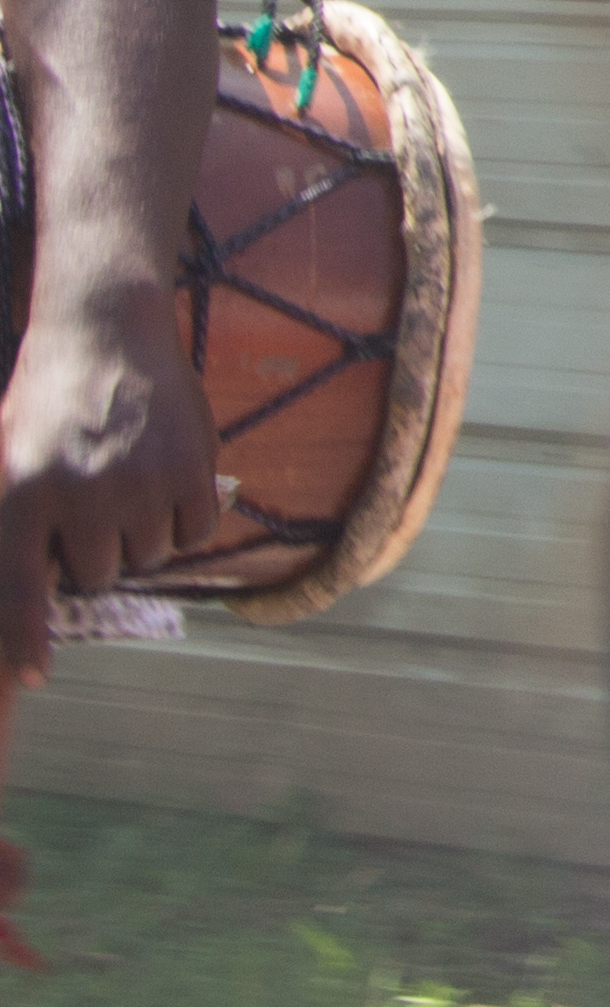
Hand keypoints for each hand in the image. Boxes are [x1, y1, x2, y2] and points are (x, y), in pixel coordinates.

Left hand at [0, 304, 220, 684]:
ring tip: (127, 489)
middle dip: (95, 556)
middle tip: (91, 514)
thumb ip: (14, 516)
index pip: (18, 588)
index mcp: (21, 492)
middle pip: (95, 575)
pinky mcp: (192, 467)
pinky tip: (166, 483)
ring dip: (140, 536)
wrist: (105, 327)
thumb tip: (30, 582)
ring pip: (147, 556)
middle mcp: (80, 494)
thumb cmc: (45, 397)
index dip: (23, 640)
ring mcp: (141, 481)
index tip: (33, 678)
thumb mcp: (3, 452)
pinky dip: (183, 519)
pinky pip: (194, 531)